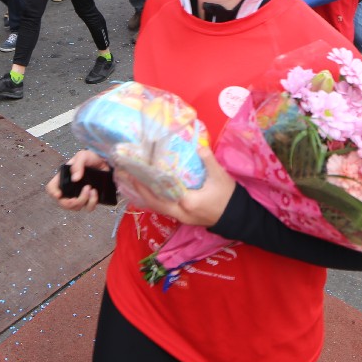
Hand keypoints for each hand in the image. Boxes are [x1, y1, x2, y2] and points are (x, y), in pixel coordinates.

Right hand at [47, 150, 110, 211]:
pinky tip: (95, 192)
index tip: (60, 194)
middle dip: (70, 203)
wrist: (105, 161)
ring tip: (91, 189)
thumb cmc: (90, 157)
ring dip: (82, 201)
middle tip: (77, 198)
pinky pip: (88, 208)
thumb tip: (74, 179)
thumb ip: (78, 165)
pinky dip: (92, 203)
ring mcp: (79, 195)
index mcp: (64, 178)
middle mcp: (70, 188)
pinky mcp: (90, 199)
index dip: (53, 193)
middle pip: (63, 203)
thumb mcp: (83, 156)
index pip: (52, 188)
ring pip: (76, 207)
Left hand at [115, 147, 235, 227]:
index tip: (139, 167)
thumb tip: (197, 144)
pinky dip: (151, 199)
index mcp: (188, 201)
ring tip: (129, 180)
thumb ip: (208, 160)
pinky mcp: (180, 218)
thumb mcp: (220, 176)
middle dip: (138, 187)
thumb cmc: (228, 196)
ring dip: (142, 194)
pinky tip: (144, 191)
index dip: (149, 179)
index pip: (164, 190)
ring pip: (155, 206)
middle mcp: (179, 212)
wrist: (236, 217)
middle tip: (125, 173)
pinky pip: (161, 209)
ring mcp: (179, 217)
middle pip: (153, 201)